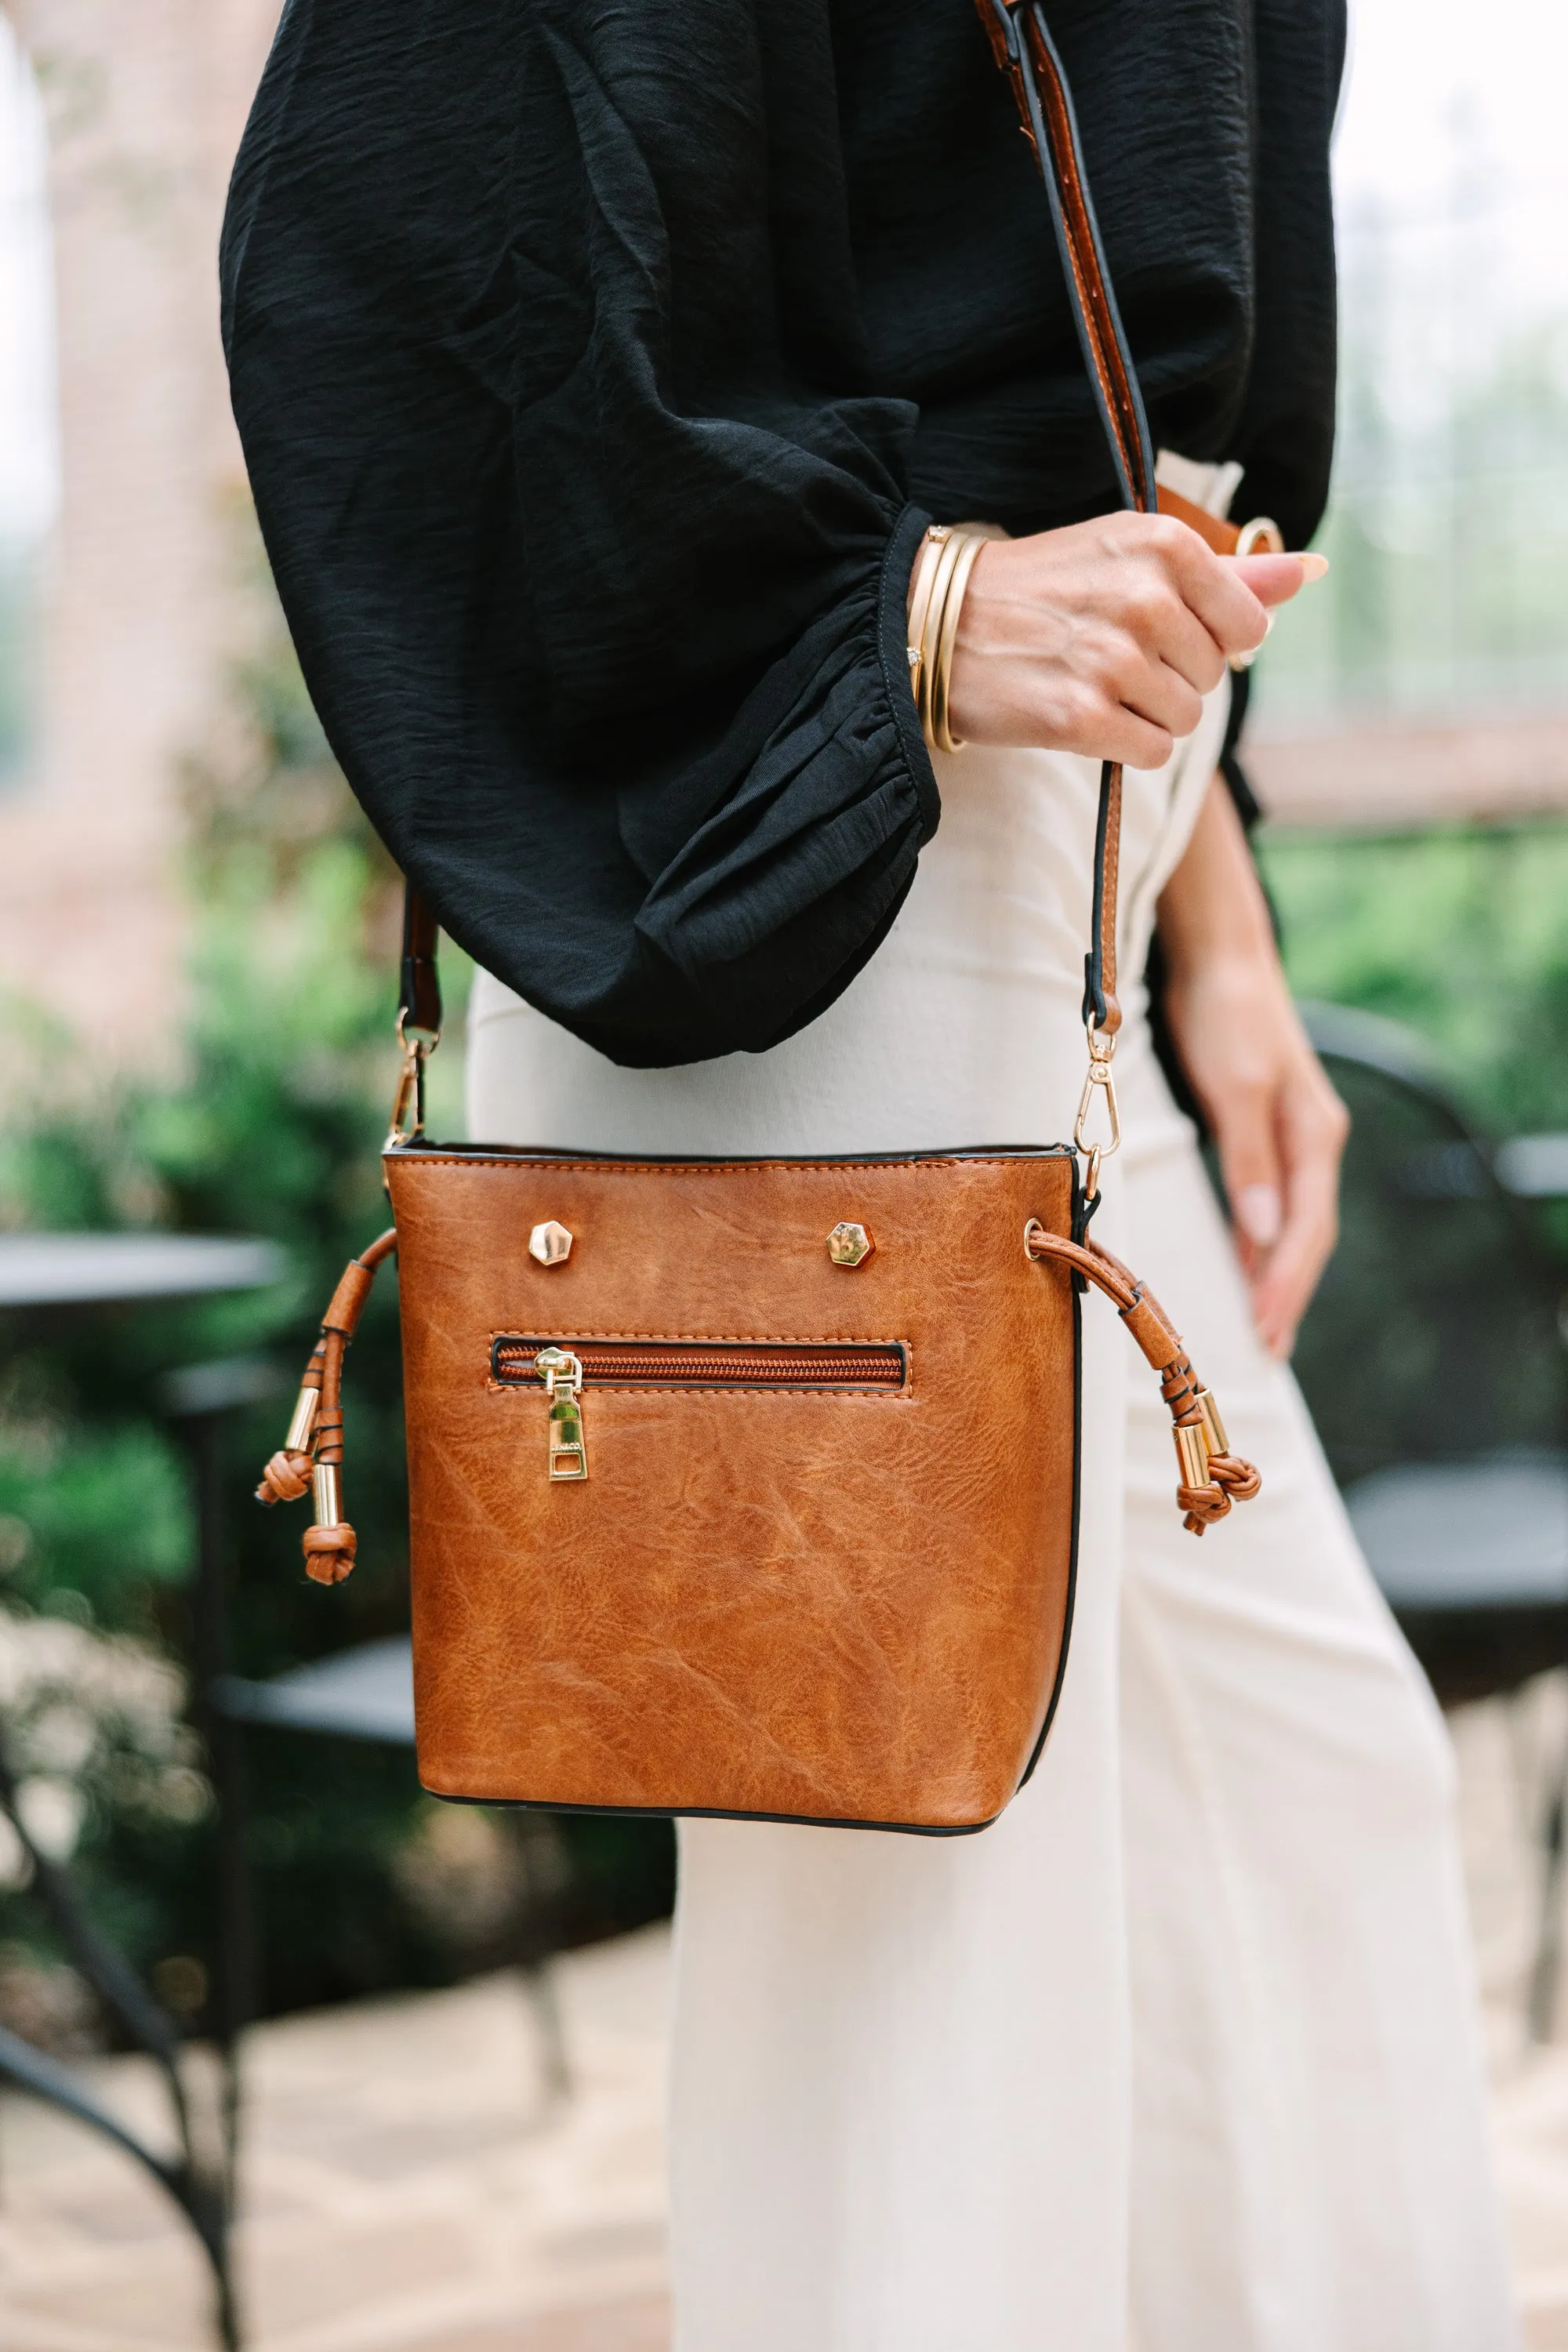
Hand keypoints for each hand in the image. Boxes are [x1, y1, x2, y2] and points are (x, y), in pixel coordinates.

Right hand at [940, 511, 1321, 767]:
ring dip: (1144, 714)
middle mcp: (1144, 598)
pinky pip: (1150, 751)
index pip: (1247, 626)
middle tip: (1106, 653)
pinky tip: (1081, 714)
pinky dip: (1122, 744)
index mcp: (1164, 546)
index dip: (1206, 640)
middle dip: (1171, 677)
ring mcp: (1113, 660)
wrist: (937, 624)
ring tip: (1090, 683)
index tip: (1154, 629)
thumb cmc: (1042, 588)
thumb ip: (1227, 572)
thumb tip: (1311, 572)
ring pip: (1184, 719)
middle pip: (1212, 676)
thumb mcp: (1130, 555)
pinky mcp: (1081, 717)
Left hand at [1156, 779, 1348, 1359]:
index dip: (1286, 1284)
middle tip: (1267, 1350)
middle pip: (1304, 1235)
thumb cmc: (1227, 1015)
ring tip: (1261, 1324)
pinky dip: (1258, 1241)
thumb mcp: (1237, 1085)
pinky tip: (1245, 1266)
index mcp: (1312, 1136)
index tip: (1267, 1329)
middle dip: (1287, 1293)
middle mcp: (1309, 1142)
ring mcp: (1287, 1138)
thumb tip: (1262, 1229)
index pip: (1305, 1229)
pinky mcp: (1260, 1130)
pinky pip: (1268, 1202)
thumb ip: (1250, 1159)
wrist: (1220, 958)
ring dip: (1273, 1274)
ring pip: (1288, 1223)